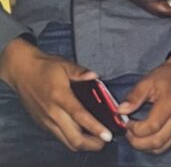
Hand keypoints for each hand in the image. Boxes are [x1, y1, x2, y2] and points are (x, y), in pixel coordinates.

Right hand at [0, 37, 112, 151]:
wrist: (23, 72)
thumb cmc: (46, 68)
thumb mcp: (65, 65)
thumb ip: (80, 72)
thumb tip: (94, 75)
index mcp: (60, 97)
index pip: (80, 116)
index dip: (95, 127)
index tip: (107, 134)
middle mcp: (53, 113)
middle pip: (73, 137)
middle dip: (92, 143)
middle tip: (106, 140)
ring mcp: (46, 121)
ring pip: (66, 141)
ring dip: (83, 144)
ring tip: (98, 141)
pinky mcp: (43, 124)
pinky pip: (60, 137)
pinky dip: (73, 139)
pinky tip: (84, 134)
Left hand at [118, 51, 170, 153]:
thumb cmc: (168, 76)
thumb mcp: (148, 81)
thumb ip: (134, 96)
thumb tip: (120, 111)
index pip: (151, 127)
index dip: (135, 129)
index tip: (127, 121)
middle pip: (156, 141)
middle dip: (137, 141)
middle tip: (128, 131)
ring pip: (161, 147)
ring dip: (144, 146)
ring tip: (136, 134)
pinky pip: (167, 144)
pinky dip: (153, 144)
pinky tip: (146, 135)